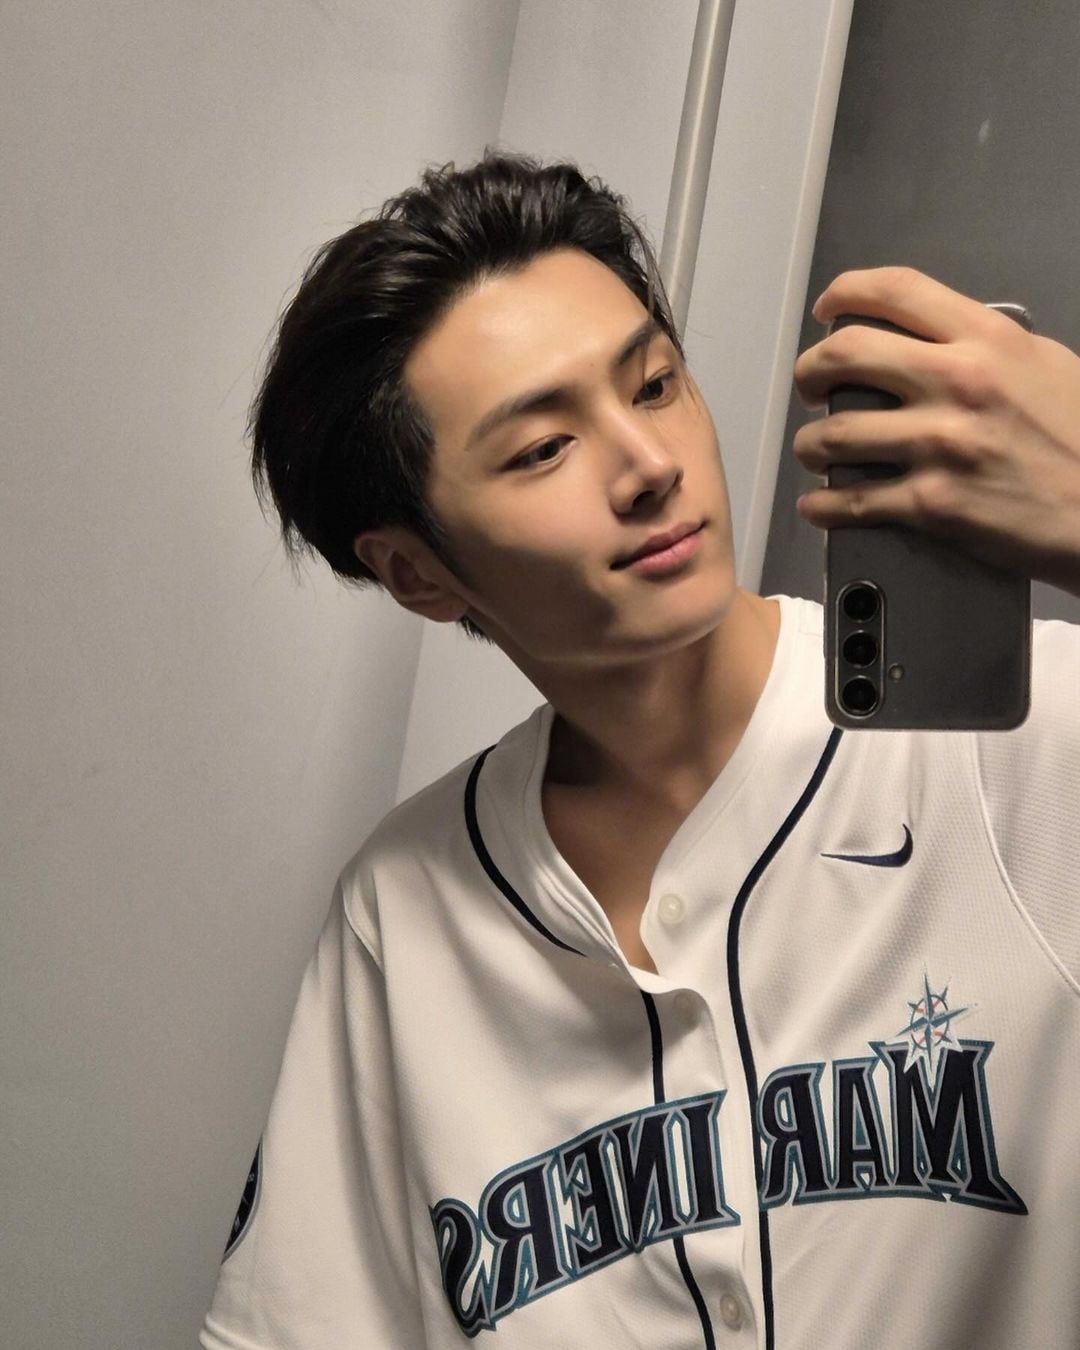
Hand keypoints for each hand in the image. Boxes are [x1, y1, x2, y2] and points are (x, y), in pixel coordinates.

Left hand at [791, 265, 1079, 596]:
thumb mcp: (1041, 364)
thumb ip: (980, 348)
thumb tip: (925, 344)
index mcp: (985, 339)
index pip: (895, 290)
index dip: (845, 292)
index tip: (827, 309)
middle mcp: (956, 382)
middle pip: (844, 355)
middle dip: (810, 372)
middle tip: (810, 389)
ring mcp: (939, 444)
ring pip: (834, 434)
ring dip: (809, 445)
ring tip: (815, 452)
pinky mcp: (931, 503)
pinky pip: (850, 502)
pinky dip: (821, 506)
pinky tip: (817, 505)